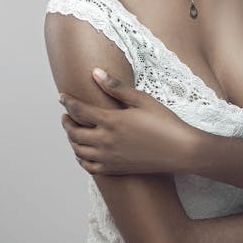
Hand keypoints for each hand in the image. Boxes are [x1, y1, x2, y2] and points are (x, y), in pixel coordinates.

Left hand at [59, 68, 198, 175]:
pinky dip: (81, 159)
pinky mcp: (116, 169)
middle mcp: (106, 142)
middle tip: (66, 115)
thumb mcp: (142, 100)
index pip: (79, 111)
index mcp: (112, 121)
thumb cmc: (165, 122)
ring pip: (79, 151)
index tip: (61, 96)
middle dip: (66, 122)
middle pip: (74, 133)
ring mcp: (110, 158)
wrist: (181, 151)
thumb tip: (95, 73)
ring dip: (72, 140)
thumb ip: (117, 87)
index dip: (67, 102)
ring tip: (74, 131)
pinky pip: (90, 167)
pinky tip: (84, 152)